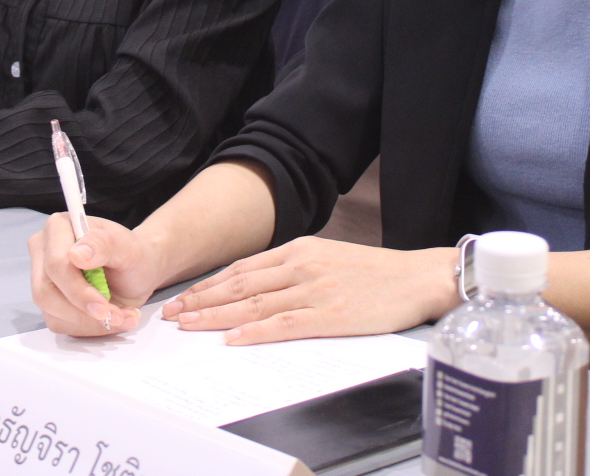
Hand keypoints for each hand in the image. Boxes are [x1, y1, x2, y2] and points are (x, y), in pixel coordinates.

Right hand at [29, 214, 166, 336]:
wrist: (137, 273)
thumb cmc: (132, 255)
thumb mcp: (128, 247)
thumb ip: (104, 244)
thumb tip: (76, 254)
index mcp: (58, 228)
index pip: (56, 264)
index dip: (77, 289)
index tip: (103, 305)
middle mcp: (44, 252)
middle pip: (47, 292)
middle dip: (83, 311)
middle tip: (117, 316)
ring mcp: (43, 279)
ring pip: (52, 312)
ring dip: (90, 323)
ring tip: (122, 317)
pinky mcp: (50, 303)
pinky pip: (61, 324)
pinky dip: (90, 328)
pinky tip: (111, 319)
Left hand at [160, 238, 457, 345]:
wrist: (418, 277)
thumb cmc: (377, 273)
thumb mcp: (329, 257)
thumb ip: (295, 268)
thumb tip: (259, 286)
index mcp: (299, 250)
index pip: (242, 269)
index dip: (208, 284)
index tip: (184, 296)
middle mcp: (301, 266)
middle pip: (239, 285)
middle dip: (201, 300)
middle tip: (171, 313)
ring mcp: (314, 290)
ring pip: (254, 304)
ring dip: (216, 316)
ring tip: (188, 325)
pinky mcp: (330, 315)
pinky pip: (284, 325)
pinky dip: (254, 332)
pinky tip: (232, 339)